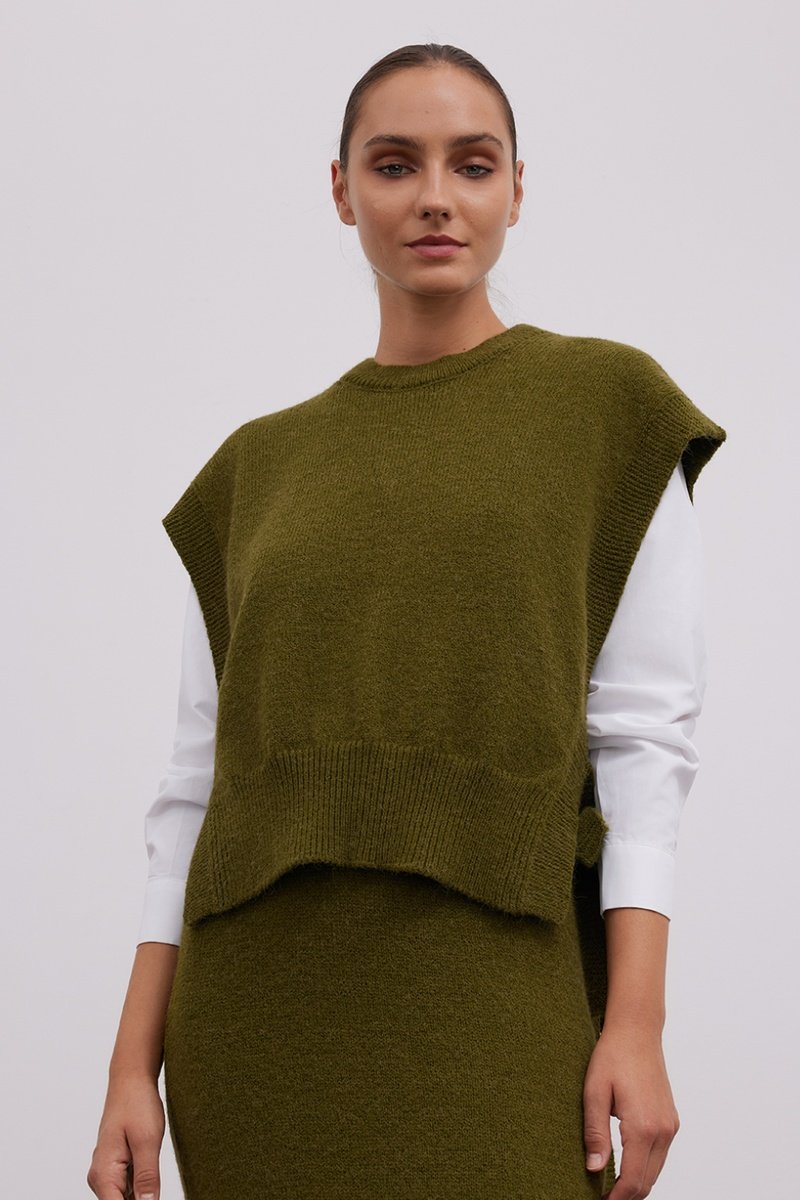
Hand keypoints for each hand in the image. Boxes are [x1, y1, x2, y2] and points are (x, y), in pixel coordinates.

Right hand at [87, 1073, 164, 1199]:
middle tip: (156, 1188)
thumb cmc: (137, 1103)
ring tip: (154, 1182)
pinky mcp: (117, 1167)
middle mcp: (101, 1177)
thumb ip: (147, 1177)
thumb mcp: (147, 1140)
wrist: (131, 1080)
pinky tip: (153, 1184)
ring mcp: (108, 1173)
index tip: (153, 1198)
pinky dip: (141, 1190)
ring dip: (142, 1198)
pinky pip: (128, 1189)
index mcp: (104, 1174)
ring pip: (125, 1199)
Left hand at [583, 1023, 679, 1198]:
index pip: (633, 1179)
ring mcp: (670, 1125)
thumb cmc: (613, 1056)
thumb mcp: (594, 1092)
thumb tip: (594, 1168)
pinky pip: (660, 1155)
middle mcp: (663, 1130)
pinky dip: (646, 1167)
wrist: (637, 1031)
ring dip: (637, 1183)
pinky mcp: (671, 1120)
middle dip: (627, 1195)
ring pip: (656, 1170)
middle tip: (604, 1197)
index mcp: (643, 1126)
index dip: (617, 1198)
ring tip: (612, 1186)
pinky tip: (627, 1165)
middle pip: (648, 1181)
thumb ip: (595, 1133)